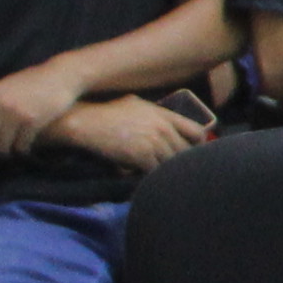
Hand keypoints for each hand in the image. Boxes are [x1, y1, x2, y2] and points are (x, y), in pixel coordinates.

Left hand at [0, 57, 91, 158]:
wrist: (60, 75)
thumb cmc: (30, 81)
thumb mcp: (4, 85)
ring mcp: (16, 114)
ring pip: (1, 148)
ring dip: (2, 156)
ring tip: (5, 157)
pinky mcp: (34, 122)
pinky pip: (21, 147)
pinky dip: (21, 153)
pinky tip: (23, 152)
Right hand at [57, 95, 207, 174]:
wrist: (85, 122)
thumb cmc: (106, 113)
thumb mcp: (137, 104)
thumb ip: (156, 114)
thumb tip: (166, 123)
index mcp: (164, 114)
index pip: (197, 132)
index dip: (196, 146)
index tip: (189, 154)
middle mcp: (163, 127)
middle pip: (186, 152)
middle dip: (178, 162)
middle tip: (170, 170)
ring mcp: (154, 141)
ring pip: (171, 165)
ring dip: (162, 172)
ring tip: (151, 173)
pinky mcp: (142, 156)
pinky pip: (155, 173)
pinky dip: (149, 178)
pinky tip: (139, 176)